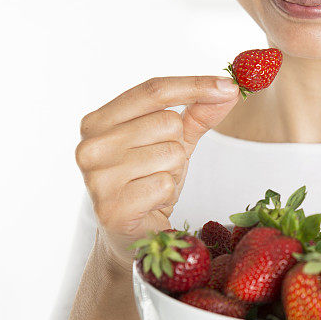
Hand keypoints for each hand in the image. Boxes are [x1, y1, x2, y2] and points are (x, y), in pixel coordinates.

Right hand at [75, 76, 238, 271]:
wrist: (131, 235)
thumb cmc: (148, 181)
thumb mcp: (174, 141)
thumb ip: (198, 113)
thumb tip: (230, 88)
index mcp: (98, 121)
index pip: (152, 91)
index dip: (193, 85)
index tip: (229, 85)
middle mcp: (90, 145)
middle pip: (165, 122)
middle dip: (177, 146)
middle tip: (160, 167)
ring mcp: (97, 177)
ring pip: (170, 153)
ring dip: (173, 172)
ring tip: (153, 186)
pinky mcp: (111, 208)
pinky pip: (164, 184)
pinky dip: (167, 194)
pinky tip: (151, 203)